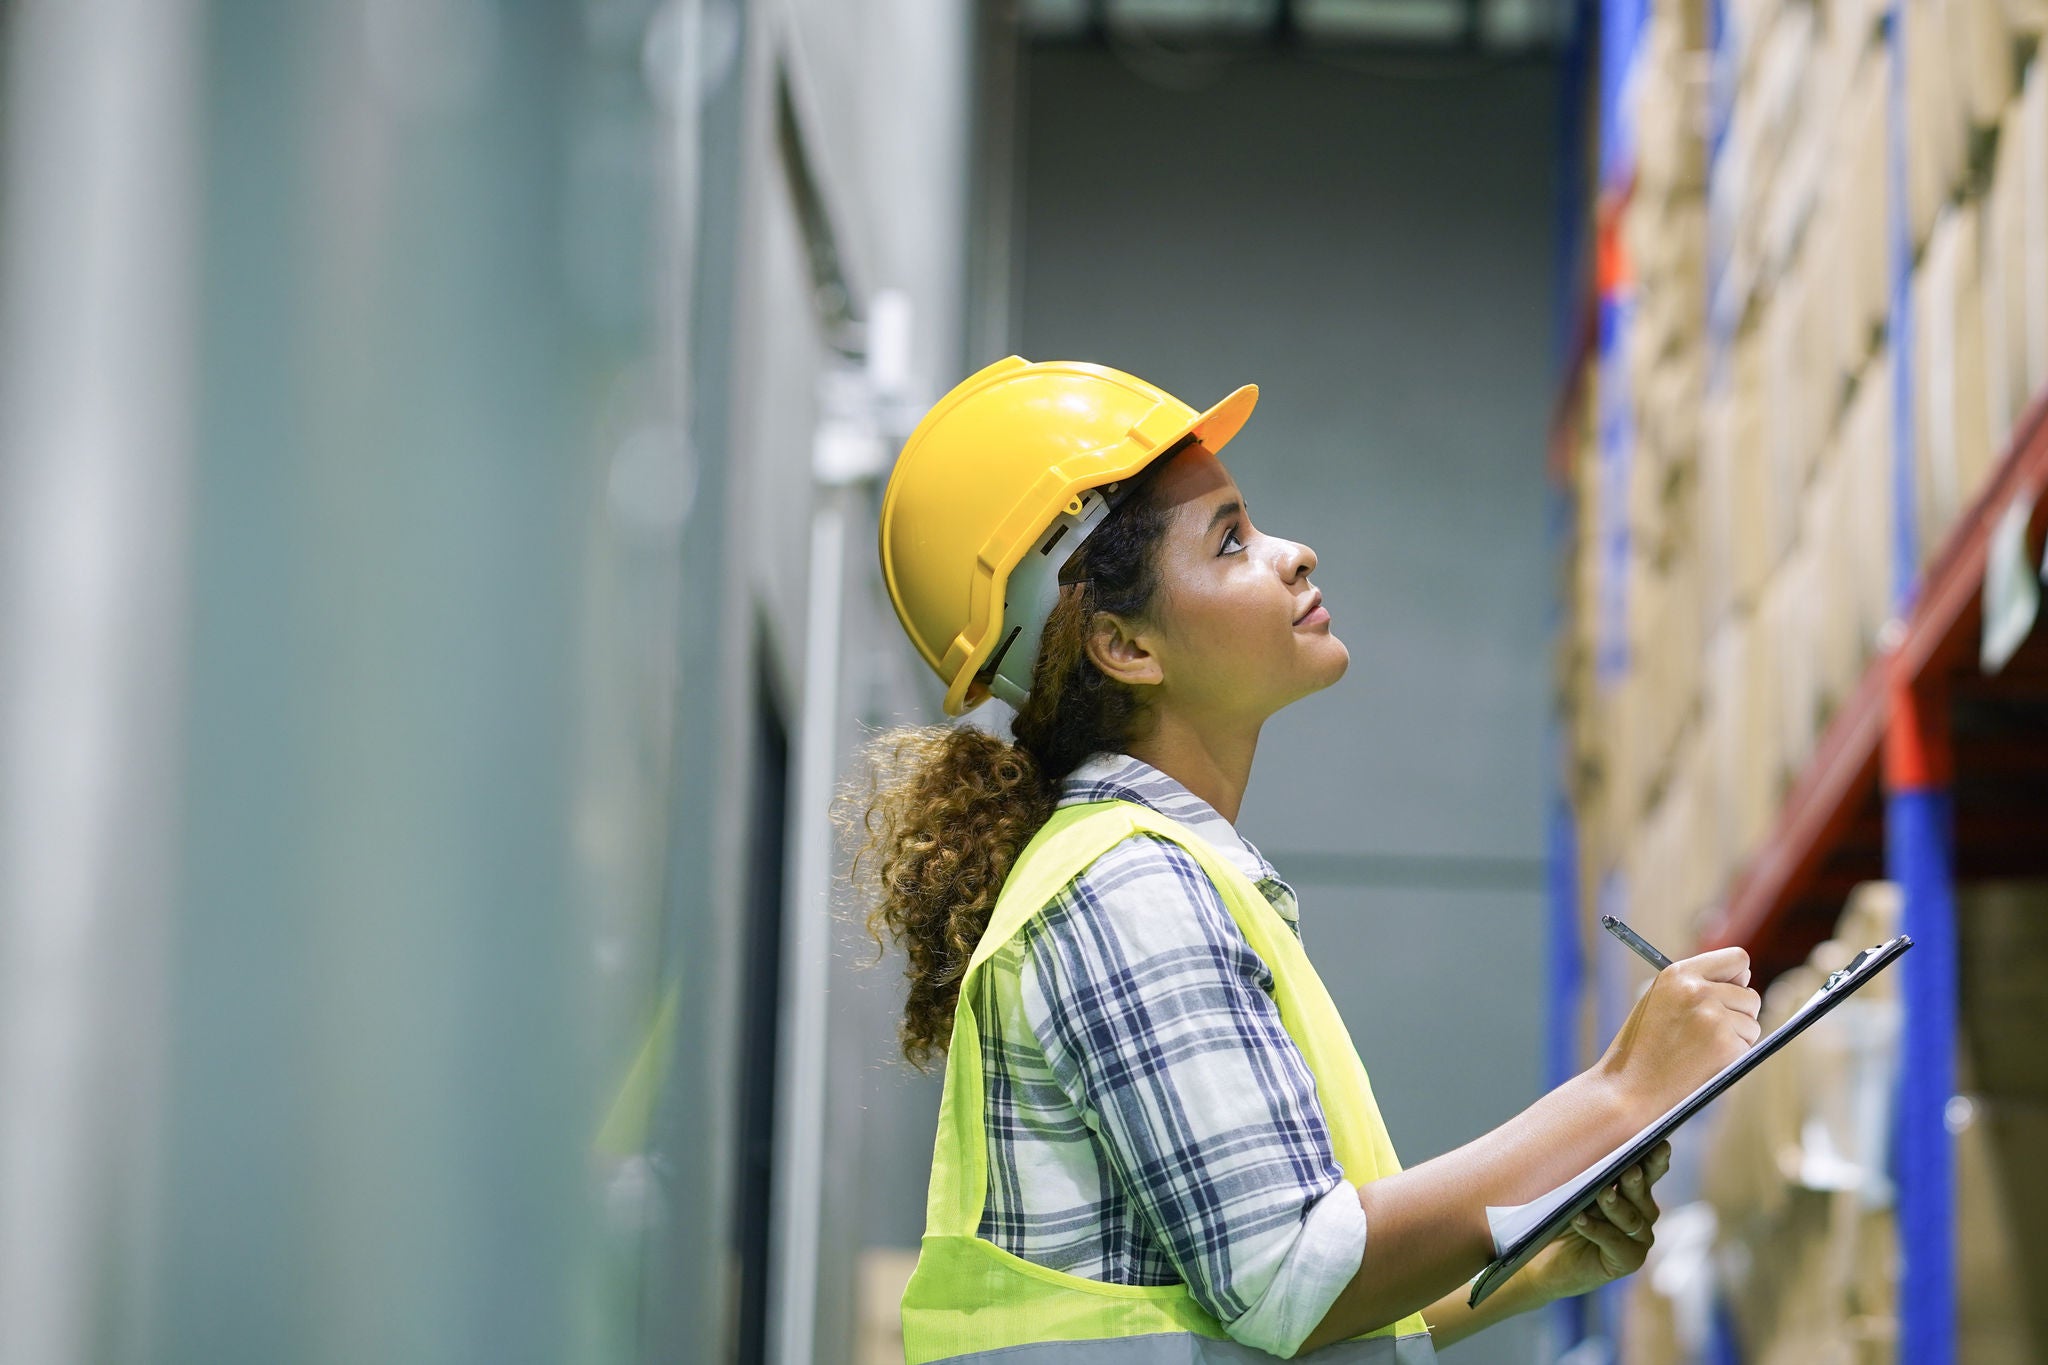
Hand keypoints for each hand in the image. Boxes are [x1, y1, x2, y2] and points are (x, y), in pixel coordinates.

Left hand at [1518, 1140, 1671, 1303]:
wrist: (1542, 1258)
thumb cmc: (1558, 1215)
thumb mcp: (1573, 1191)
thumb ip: (1587, 1175)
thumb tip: (1585, 1150)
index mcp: (1633, 1190)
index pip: (1649, 1171)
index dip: (1656, 1159)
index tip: (1659, 1143)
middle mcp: (1643, 1213)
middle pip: (1642, 1194)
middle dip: (1635, 1181)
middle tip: (1629, 1170)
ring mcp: (1639, 1239)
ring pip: (1631, 1219)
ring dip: (1615, 1205)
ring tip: (1601, 1194)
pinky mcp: (1628, 1261)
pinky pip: (1615, 1243)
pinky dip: (1595, 1229)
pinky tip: (1579, 1219)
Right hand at [1599, 948, 1761, 1114]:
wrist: (1629, 1087)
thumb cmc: (1643, 1047)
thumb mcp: (1660, 1000)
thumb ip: (1695, 985)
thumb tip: (1745, 977)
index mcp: (1678, 973)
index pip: (1736, 959)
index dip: (1738, 978)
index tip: (1730, 993)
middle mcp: (1697, 989)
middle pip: (1750, 995)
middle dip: (1739, 1014)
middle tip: (1709, 1033)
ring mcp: (1713, 1016)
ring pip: (1752, 1023)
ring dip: (1737, 1038)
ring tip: (1701, 1049)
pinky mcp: (1725, 1044)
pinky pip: (1748, 1046)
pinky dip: (1733, 1057)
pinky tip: (1704, 1063)